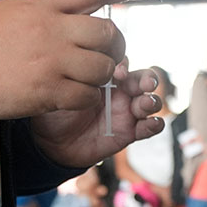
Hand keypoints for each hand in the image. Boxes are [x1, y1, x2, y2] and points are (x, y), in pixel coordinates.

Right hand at [0, 0, 164, 122]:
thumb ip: (49, 12)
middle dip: (115, 48)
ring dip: (101, 77)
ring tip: (84, 80)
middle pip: (108, 33)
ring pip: (103, 68)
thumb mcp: (13, 12)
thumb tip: (78, 13)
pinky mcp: (49, 89)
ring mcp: (52, 59)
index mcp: (43, 5)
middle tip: (107, 58)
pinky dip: (87, 98)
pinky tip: (72, 96)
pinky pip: (89, 95)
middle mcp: (51, 29)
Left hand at [30, 60, 165, 168]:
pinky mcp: (129, 133)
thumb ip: (72, 77)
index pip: (122, 64)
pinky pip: (148, 127)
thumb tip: (78, 63)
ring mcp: (126, 112)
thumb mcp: (58, 90)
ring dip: (152, 101)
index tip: (117, 72)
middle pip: (143, 80)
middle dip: (148, 79)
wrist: (51, 143)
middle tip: (145, 84)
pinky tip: (151, 124)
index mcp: (103, 79)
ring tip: (144, 105)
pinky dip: (155, 125)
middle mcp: (119, 93)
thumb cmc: (54, 112)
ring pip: (150, 102)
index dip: (124, 65)